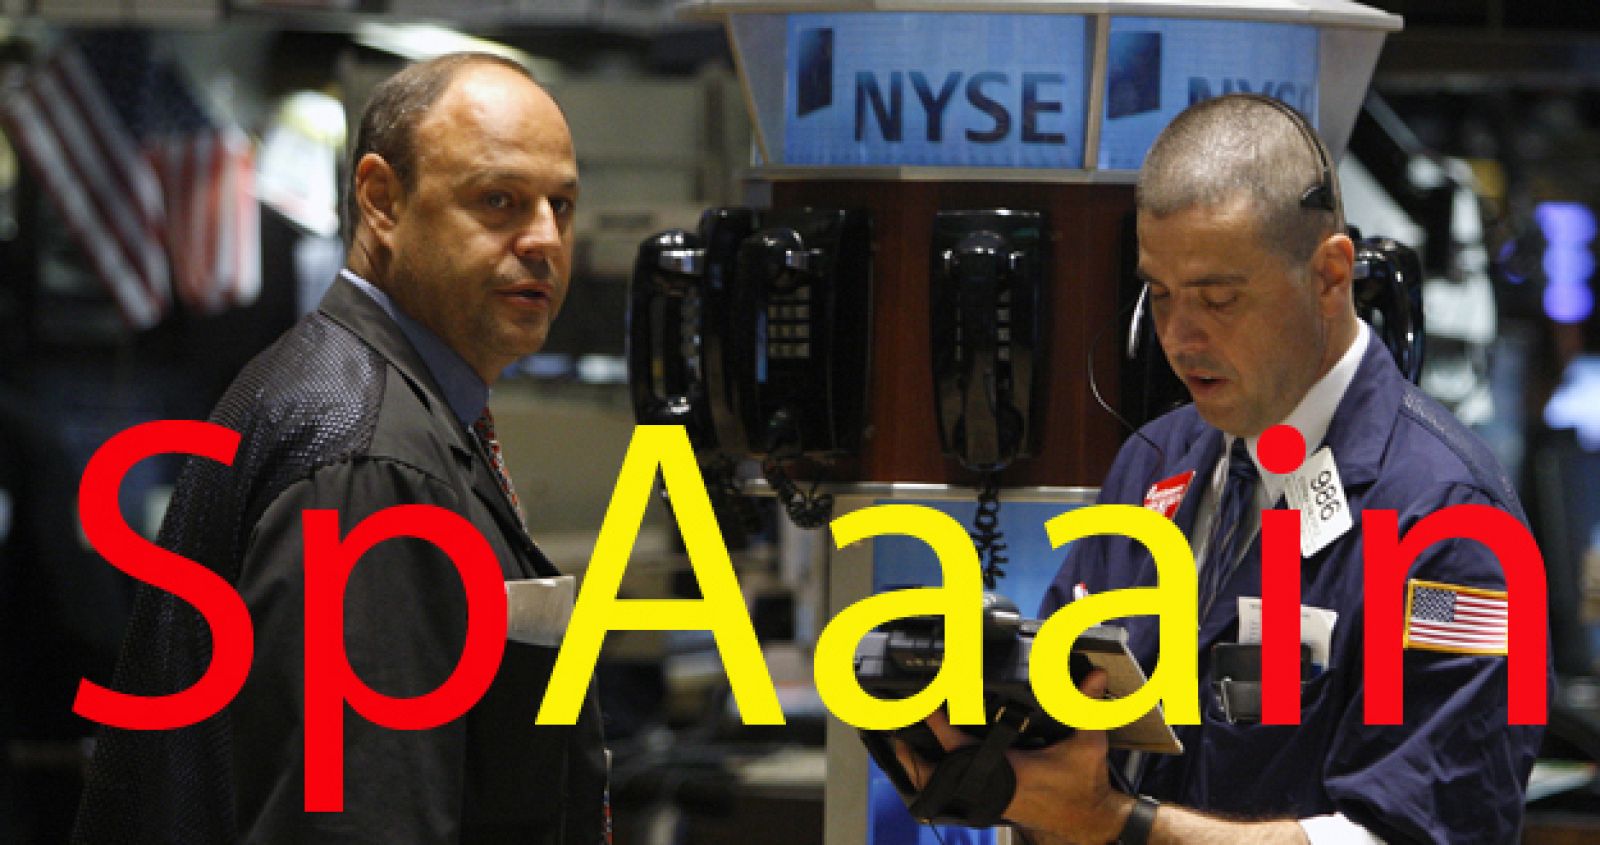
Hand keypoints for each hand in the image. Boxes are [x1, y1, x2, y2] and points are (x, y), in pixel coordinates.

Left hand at [891, 669, 1132, 842]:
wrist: (1086, 819)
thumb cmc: (1084, 784)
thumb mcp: (1088, 743)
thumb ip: (1085, 706)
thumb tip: (1093, 676)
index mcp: (1011, 770)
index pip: (965, 746)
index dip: (942, 728)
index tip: (927, 708)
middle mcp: (995, 786)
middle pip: (941, 776)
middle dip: (916, 758)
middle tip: (897, 735)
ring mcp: (991, 797)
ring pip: (946, 787)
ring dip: (924, 768)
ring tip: (904, 746)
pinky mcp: (993, 802)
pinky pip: (957, 788)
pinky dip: (941, 775)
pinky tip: (930, 761)